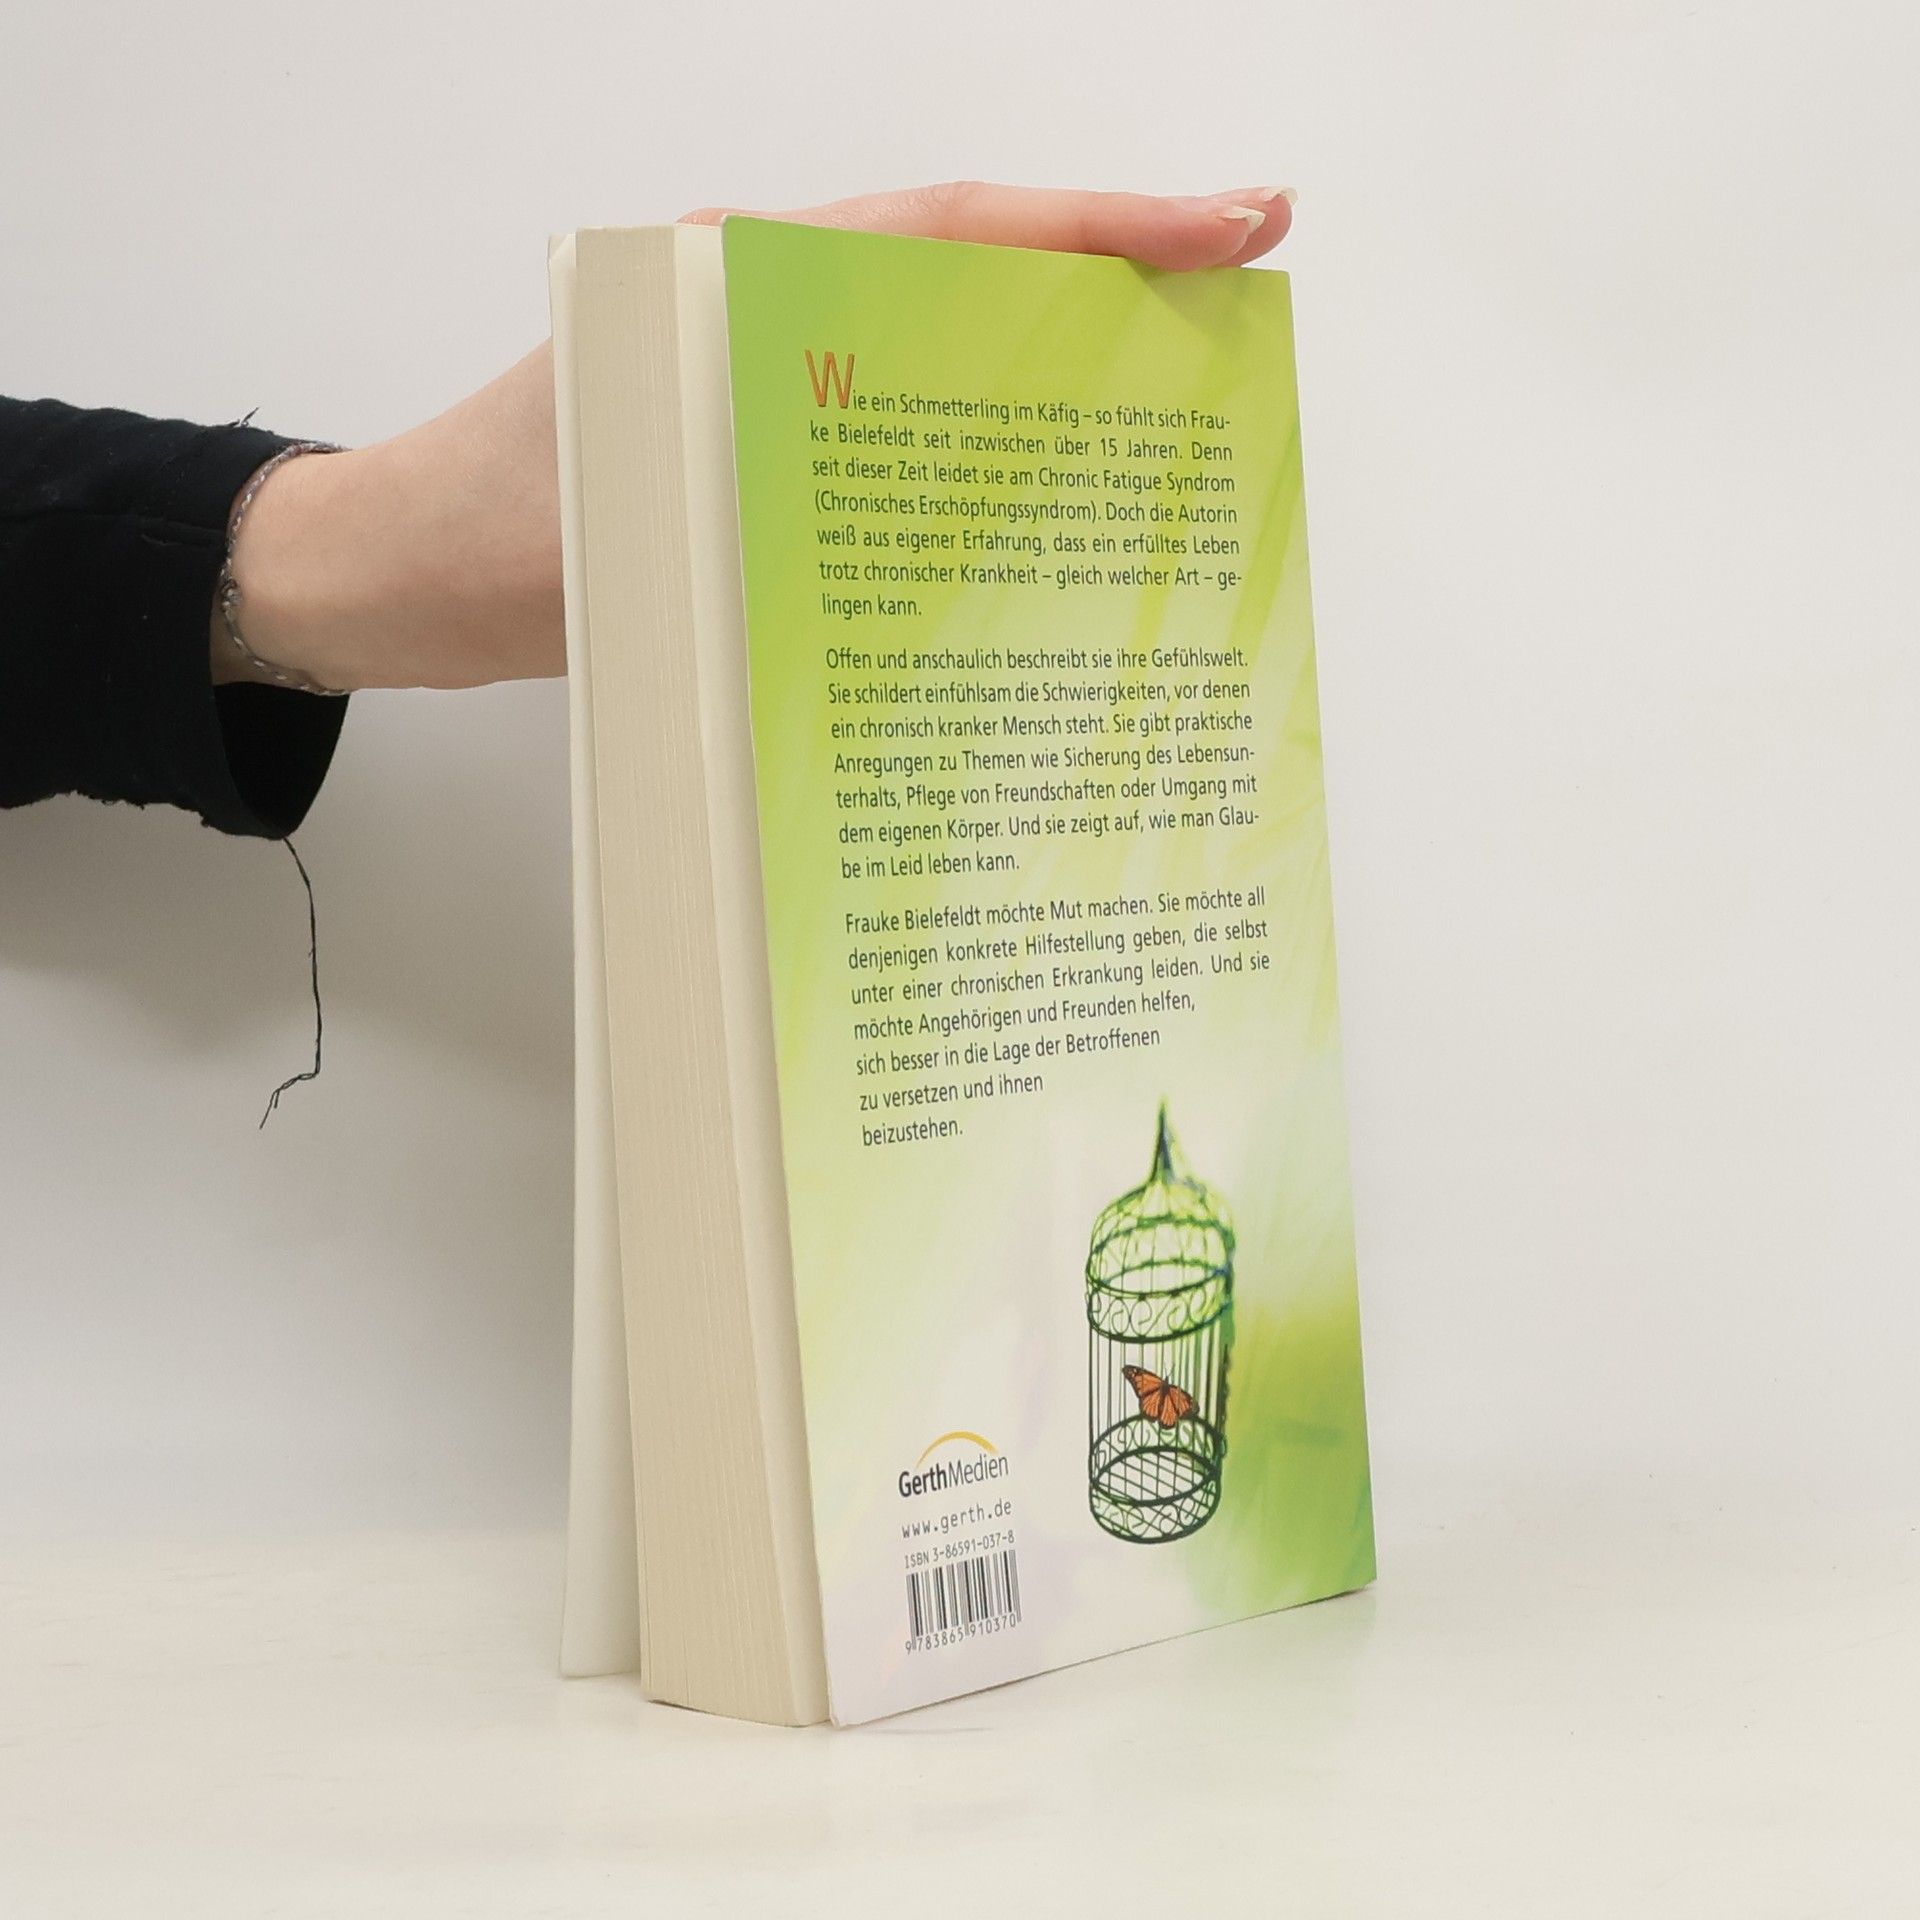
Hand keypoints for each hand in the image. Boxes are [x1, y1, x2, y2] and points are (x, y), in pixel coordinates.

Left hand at [217, 184, 1295, 692]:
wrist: (391, 576)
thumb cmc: (480, 542)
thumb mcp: (618, 521)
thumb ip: (745, 496)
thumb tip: (900, 524)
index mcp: (734, 284)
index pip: (950, 231)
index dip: (1099, 224)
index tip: (1230, 219)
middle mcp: (760, 309)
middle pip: (972, 267)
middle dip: (1116, 268)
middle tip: (1244, 285)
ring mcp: (763, 370)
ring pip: (947, 340)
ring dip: (1061, 354)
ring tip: (1181, 385)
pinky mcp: (758, 439)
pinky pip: (900, 422)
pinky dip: (981, 439)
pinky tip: (1045, 486)